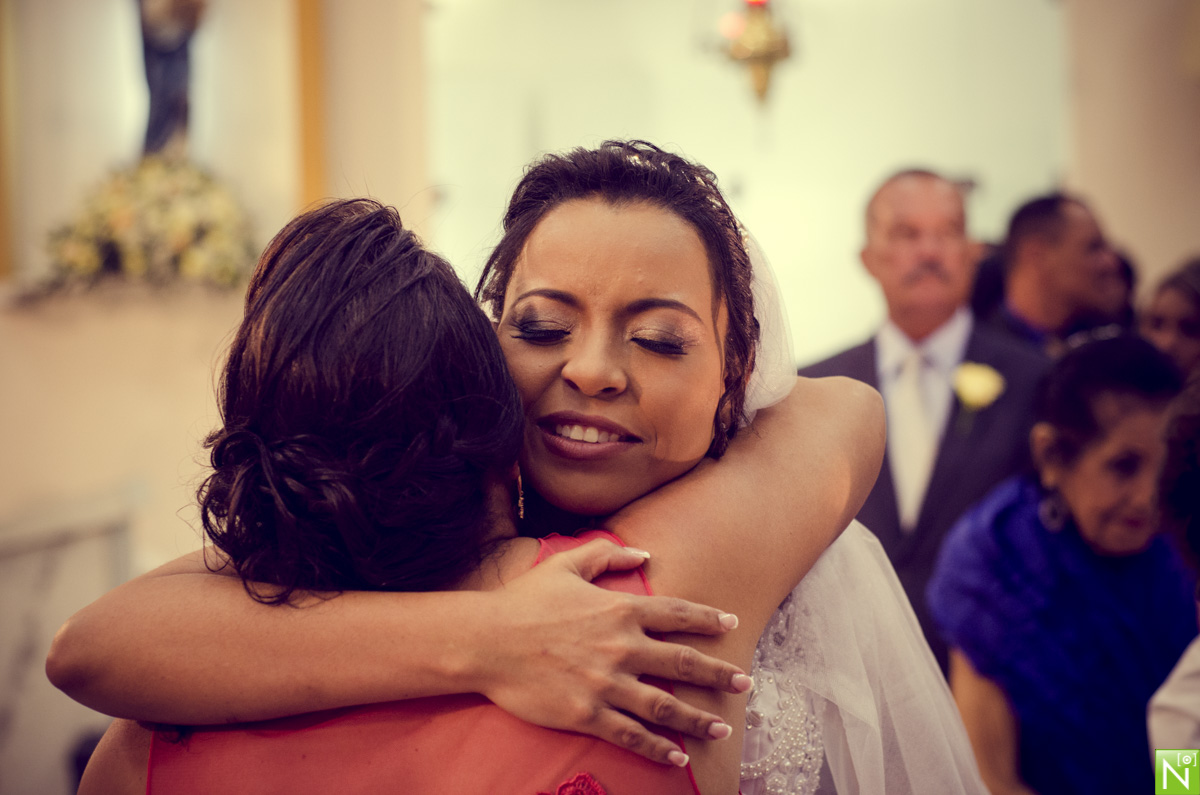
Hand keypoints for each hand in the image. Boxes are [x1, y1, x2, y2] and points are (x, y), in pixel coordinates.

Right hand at [470, 539, 751, 764]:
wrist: (486, 641)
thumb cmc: (523, 601)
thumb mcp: (565, 564)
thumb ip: (607, 555)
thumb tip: (642, 552)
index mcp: (619, 610)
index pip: (677, 614)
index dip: (707, 620)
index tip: (731, 625)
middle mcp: (621, 648)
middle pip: (682, 663)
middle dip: (718, 675)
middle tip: (744, 683)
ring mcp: (607, 685)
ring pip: (665, 707)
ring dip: (698, 719)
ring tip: (722, 728)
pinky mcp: (588, 714)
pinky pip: (632, 736)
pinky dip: (658, 749)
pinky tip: (677, 758)